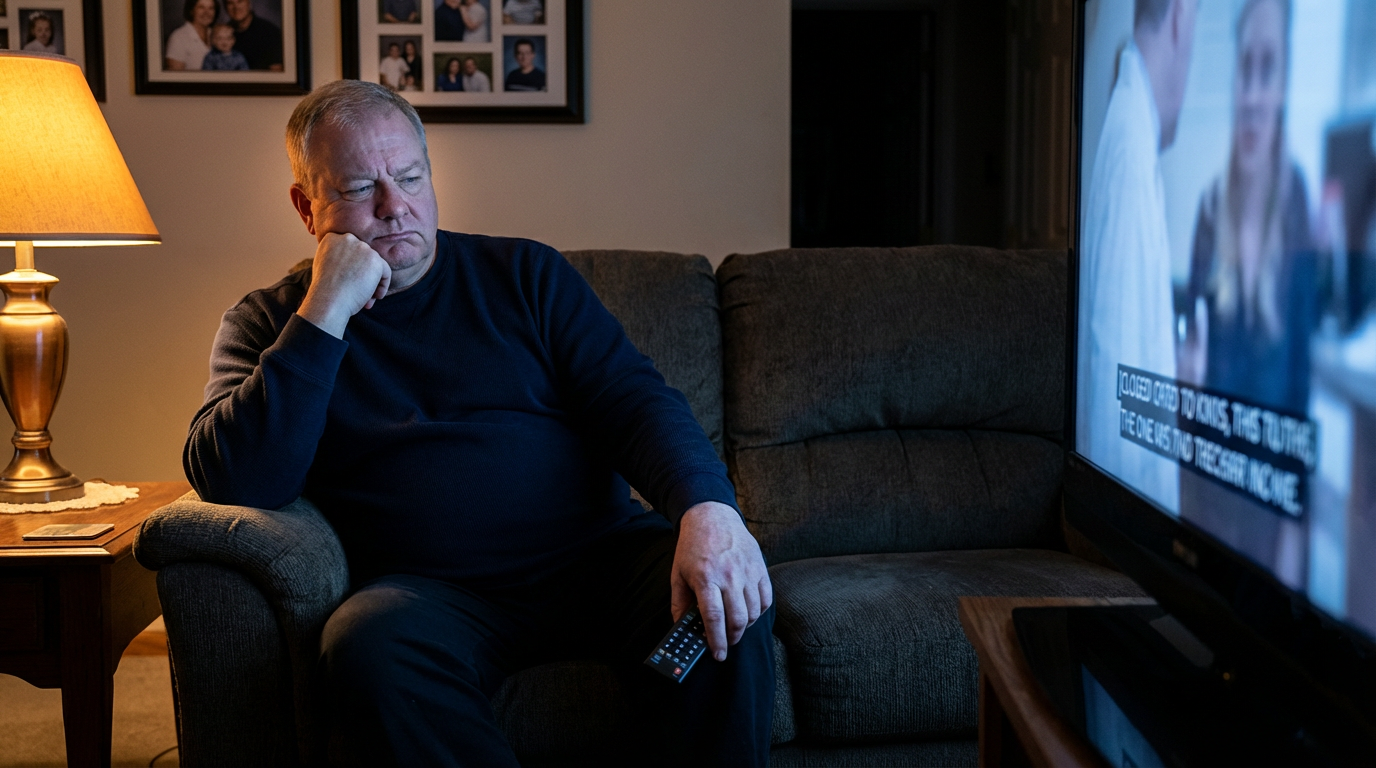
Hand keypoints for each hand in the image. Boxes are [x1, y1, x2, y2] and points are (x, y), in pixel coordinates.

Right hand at [295, 233, 390, 338]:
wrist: (328, 300)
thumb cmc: (325, 290)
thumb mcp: (324, 266)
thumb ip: (337, 257)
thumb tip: (356, 262)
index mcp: (332, 238)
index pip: (349, 250)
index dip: (351, 267)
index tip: (347, 282)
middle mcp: (347, 238)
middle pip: (363, 257)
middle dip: (362, 275)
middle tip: (357, 291)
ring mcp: (362, 247)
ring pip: (374, 265)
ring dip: (372, 282)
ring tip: (366, 299)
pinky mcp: (375, 259)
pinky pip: (385, 272)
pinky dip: (382, 285)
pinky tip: (375, 297)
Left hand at [671, 501, 771, 661]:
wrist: (711, 516)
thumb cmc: (692, 547)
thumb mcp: (677, 574)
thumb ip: (679, 604)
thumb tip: (681, 628)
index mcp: (705, 578)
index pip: (714, 618)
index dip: (717, 641)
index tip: (718, 655)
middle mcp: (729, 575)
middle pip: (738, 619)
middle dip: (733, 638)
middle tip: (727, 643)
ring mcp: (747, 571)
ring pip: (753, 612)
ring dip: (745, 626)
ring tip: (735, 627)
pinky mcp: (759, 567)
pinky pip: (765, 599)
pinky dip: (758, 611)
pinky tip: (748, 612)